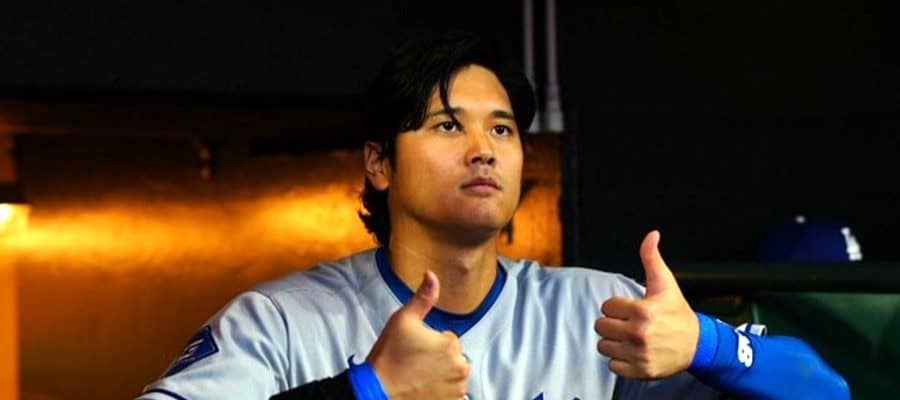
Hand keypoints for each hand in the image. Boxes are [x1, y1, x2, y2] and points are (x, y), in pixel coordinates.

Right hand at [367, 270, 468, 398]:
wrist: (378, 390)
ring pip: (454, 376)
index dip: (431, 343)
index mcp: (451, 343)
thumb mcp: (403, 320)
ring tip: (419, 377)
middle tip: (415, 364)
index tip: (415, 350)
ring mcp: (458, 389)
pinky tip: (426, 389)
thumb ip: (423, 297)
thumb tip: (432, 275)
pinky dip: (444, 393)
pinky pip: (454, 395)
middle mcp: (460, 366)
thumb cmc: (389, 355)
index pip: (448, 339)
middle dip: (439, 360)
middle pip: (454, 358)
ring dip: (442, 376)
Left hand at [594, 230, 699, 378]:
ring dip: (613, 342)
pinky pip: (612, 366)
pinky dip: (620, 361)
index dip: (616, 306)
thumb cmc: (677, 313)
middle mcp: (639, 334)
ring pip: (603, 346)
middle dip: (612, 324)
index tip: (629, 309)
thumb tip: (651, 235)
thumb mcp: (665, 283)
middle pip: (601, 326)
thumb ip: (652, 258)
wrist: (698, 345)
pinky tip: (632, 353)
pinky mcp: (640, 371)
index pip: (606, 306)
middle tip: (627, 324)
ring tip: (629, 338)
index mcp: (643, 311)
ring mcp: (639, 355)